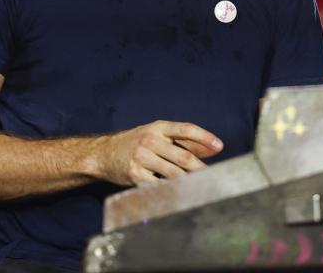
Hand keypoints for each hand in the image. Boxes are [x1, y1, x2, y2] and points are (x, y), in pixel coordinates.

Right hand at [94, 120, 223, 185]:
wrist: (104, 154)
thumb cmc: (136, 143)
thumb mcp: (158, 135)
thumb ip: (185, 141)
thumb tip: (212, 149)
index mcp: (158, 128)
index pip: (185, 129)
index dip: (204, 137)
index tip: (219, 146)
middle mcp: (150, 140)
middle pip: (183, 155)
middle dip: (201, 168)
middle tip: (215, 177)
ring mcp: (142, 158)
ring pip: (174, 173)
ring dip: (190, 182)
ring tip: (203, 187)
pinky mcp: (136, 175)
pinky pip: (159, 185)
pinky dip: (172, 190)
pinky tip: (181, 194)